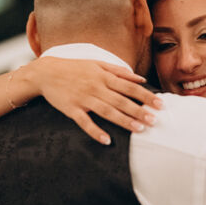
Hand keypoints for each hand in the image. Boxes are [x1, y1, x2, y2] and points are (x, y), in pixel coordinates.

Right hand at [29, 57, 162, 143]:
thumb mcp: (98, 64)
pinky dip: (95, 131)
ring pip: (107, 111)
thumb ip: (120, 71)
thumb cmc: (75, 68)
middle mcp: (96, 87)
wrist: (45, 72)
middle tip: (154, 120)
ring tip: (139, 129)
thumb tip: (141, 78)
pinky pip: (85, 122)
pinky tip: (107, 140)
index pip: (130, 87)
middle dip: (139, 110)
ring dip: (123, 120)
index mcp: (104, 76)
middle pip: (121, 100)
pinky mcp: (72, 109)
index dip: (146, 96)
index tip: (160, 104)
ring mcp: (83, 99)